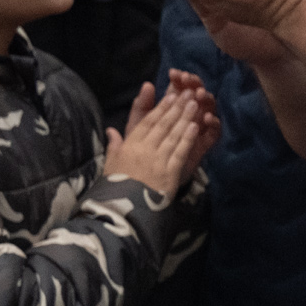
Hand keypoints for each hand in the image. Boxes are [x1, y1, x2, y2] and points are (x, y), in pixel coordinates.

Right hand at [104, 71, 218, 195]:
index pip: (148, 123)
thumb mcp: (110, 165)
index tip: (171, 96)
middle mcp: (144, 150)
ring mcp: (157, 161)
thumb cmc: (115, 188)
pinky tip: (195, 127)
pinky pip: (179, 153)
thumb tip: (111, 130)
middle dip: (177, 108)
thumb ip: (113, 146)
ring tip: (195, 105)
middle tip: (188, 94)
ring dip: (185, 118)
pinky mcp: (169, 174)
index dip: (161, 108)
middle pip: (163, 125)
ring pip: (173, 135)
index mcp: (130, 146)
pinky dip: (187, 139)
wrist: (123, 211)